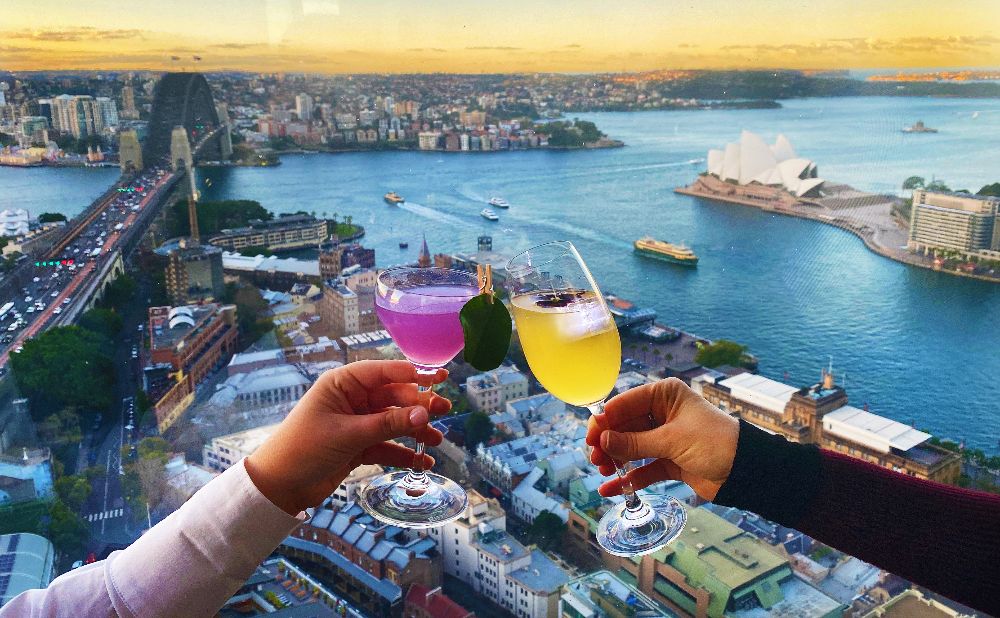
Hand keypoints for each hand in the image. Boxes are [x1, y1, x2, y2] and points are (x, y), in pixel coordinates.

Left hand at [245, 360, 451, 514]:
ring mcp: (355, 423)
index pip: (384, 372)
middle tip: (444, 410)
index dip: (413, 373)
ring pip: (393, 422)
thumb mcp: (349, 434)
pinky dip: (402, 453)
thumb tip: (425, 412)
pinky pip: (386, 445)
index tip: (440, 376)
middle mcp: (351, 399)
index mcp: (343, 384)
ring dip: (414, 430)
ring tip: (434, 441)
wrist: (278, 487)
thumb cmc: (304, 449)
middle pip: (393, 398)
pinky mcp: (357, 446)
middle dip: (418, 406)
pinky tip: (421, 461)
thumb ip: (388, 424)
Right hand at [587, 377, 738, 500]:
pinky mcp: (669, 461)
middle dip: (608, 443)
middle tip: (595, 458)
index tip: (590, 437)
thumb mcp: (672, 440)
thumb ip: (634, 443)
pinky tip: (611, 490)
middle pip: (624, 427)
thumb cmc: (714, 443)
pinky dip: (628, 479)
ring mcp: (664, 438)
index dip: (605, 420)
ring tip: (602, 471)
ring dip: (615, 460)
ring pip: (631, 448)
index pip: (625, 404)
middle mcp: (662, 413)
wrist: (746, 472)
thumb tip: (601, 442)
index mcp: (664, 395)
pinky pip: (642, 469)